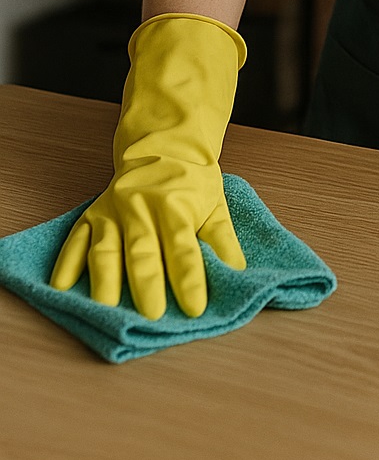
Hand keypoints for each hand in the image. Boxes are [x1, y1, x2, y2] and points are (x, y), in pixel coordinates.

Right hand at [49, 14, 246, 319]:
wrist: (163, 144)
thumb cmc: (192, 182)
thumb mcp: (216, 204)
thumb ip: (223, 240)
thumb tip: (237, 273)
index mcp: (176, 205)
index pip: (183, 247)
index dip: (189, 278)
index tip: (195, 308)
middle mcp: (141, 207)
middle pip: (143, 250)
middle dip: (146, 283)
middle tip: (151, 315)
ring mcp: (113, 211)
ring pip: (106, 248)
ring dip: (104, 280)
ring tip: (105, 309)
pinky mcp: (92, 215)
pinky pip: (75, 240)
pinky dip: (66, 263)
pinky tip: (61, 288)